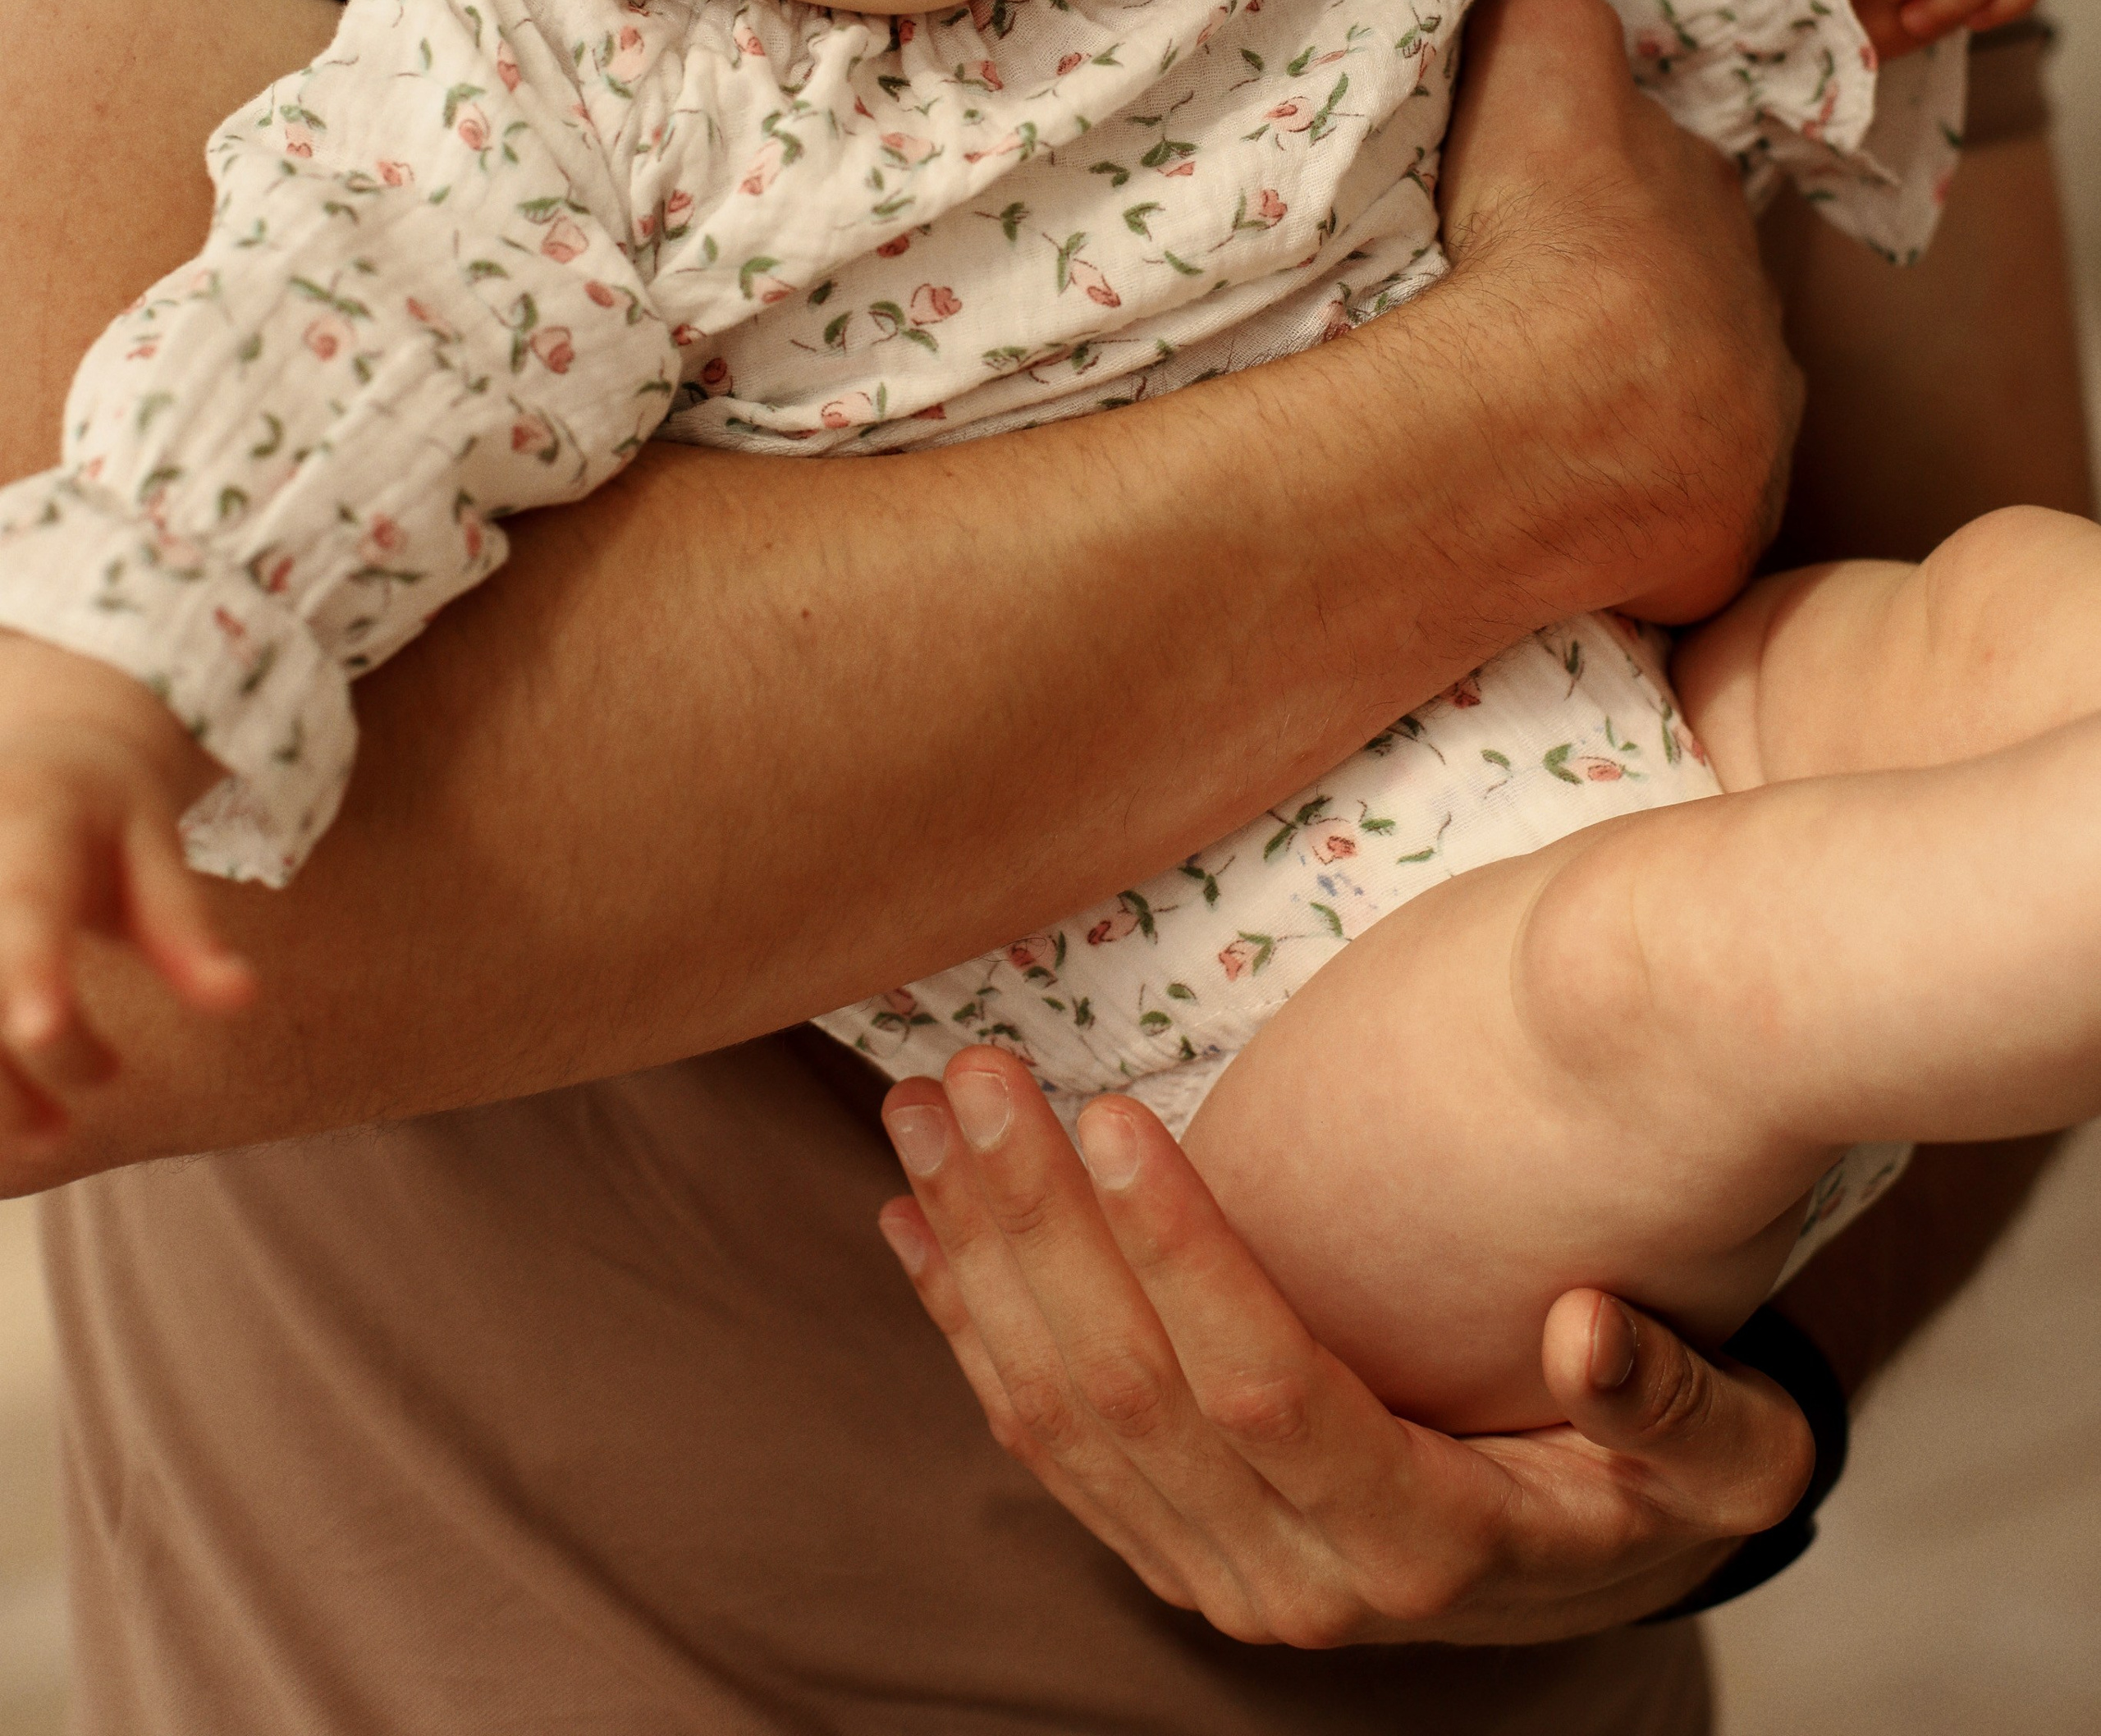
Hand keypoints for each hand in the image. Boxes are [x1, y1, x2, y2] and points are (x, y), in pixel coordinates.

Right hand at [0, 634, 251, 1143]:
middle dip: (7, 1075)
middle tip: (62, 1133)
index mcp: (28, 821)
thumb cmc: (104, 808)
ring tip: (43, 1135)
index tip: (43, 1033)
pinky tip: (10, 1102)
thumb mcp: (153, 843)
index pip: (26, 905)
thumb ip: (185, 925)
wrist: (37, 754)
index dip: (28, 971)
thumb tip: (240, 1000)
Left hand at [876, 1052, 1814, 1646]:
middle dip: (1034, 1222)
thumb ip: (1669, 1404)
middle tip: (974, 1071)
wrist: (1601, 1569)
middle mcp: (1298, 1577)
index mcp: (1425, 1541)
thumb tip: (1584, 1330)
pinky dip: (970, 1325)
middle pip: (1130, 1393)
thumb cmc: (1665, 1479)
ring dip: (979, 1255)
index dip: (1182, 1253)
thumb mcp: (1729, 1449)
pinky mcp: (1170, 1547)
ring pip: (1060, 1414)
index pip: (1266, 1388)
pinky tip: (918, 1220)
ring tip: (924, 1110)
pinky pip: (1042, 1440)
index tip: (1115, 1111)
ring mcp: (1218, 1572)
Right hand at [1438, 0, 1798, 621]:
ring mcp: (1750, 437)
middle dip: (1630, 318)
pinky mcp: (1724, 542)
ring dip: (1636, 422)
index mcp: (1710, 203)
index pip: (1667, 189)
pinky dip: (1629, 523)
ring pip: (1697, 417)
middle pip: (1690, 306)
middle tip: (1525, 342)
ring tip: (1535, 439)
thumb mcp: (1541, 56)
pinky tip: (1559, 520)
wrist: (1549, 409)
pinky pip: (1677, 527)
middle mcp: (1755, 316)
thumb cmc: (1539, 232)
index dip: (1603, 204)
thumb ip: (1546, 13)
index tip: (1539, 231)